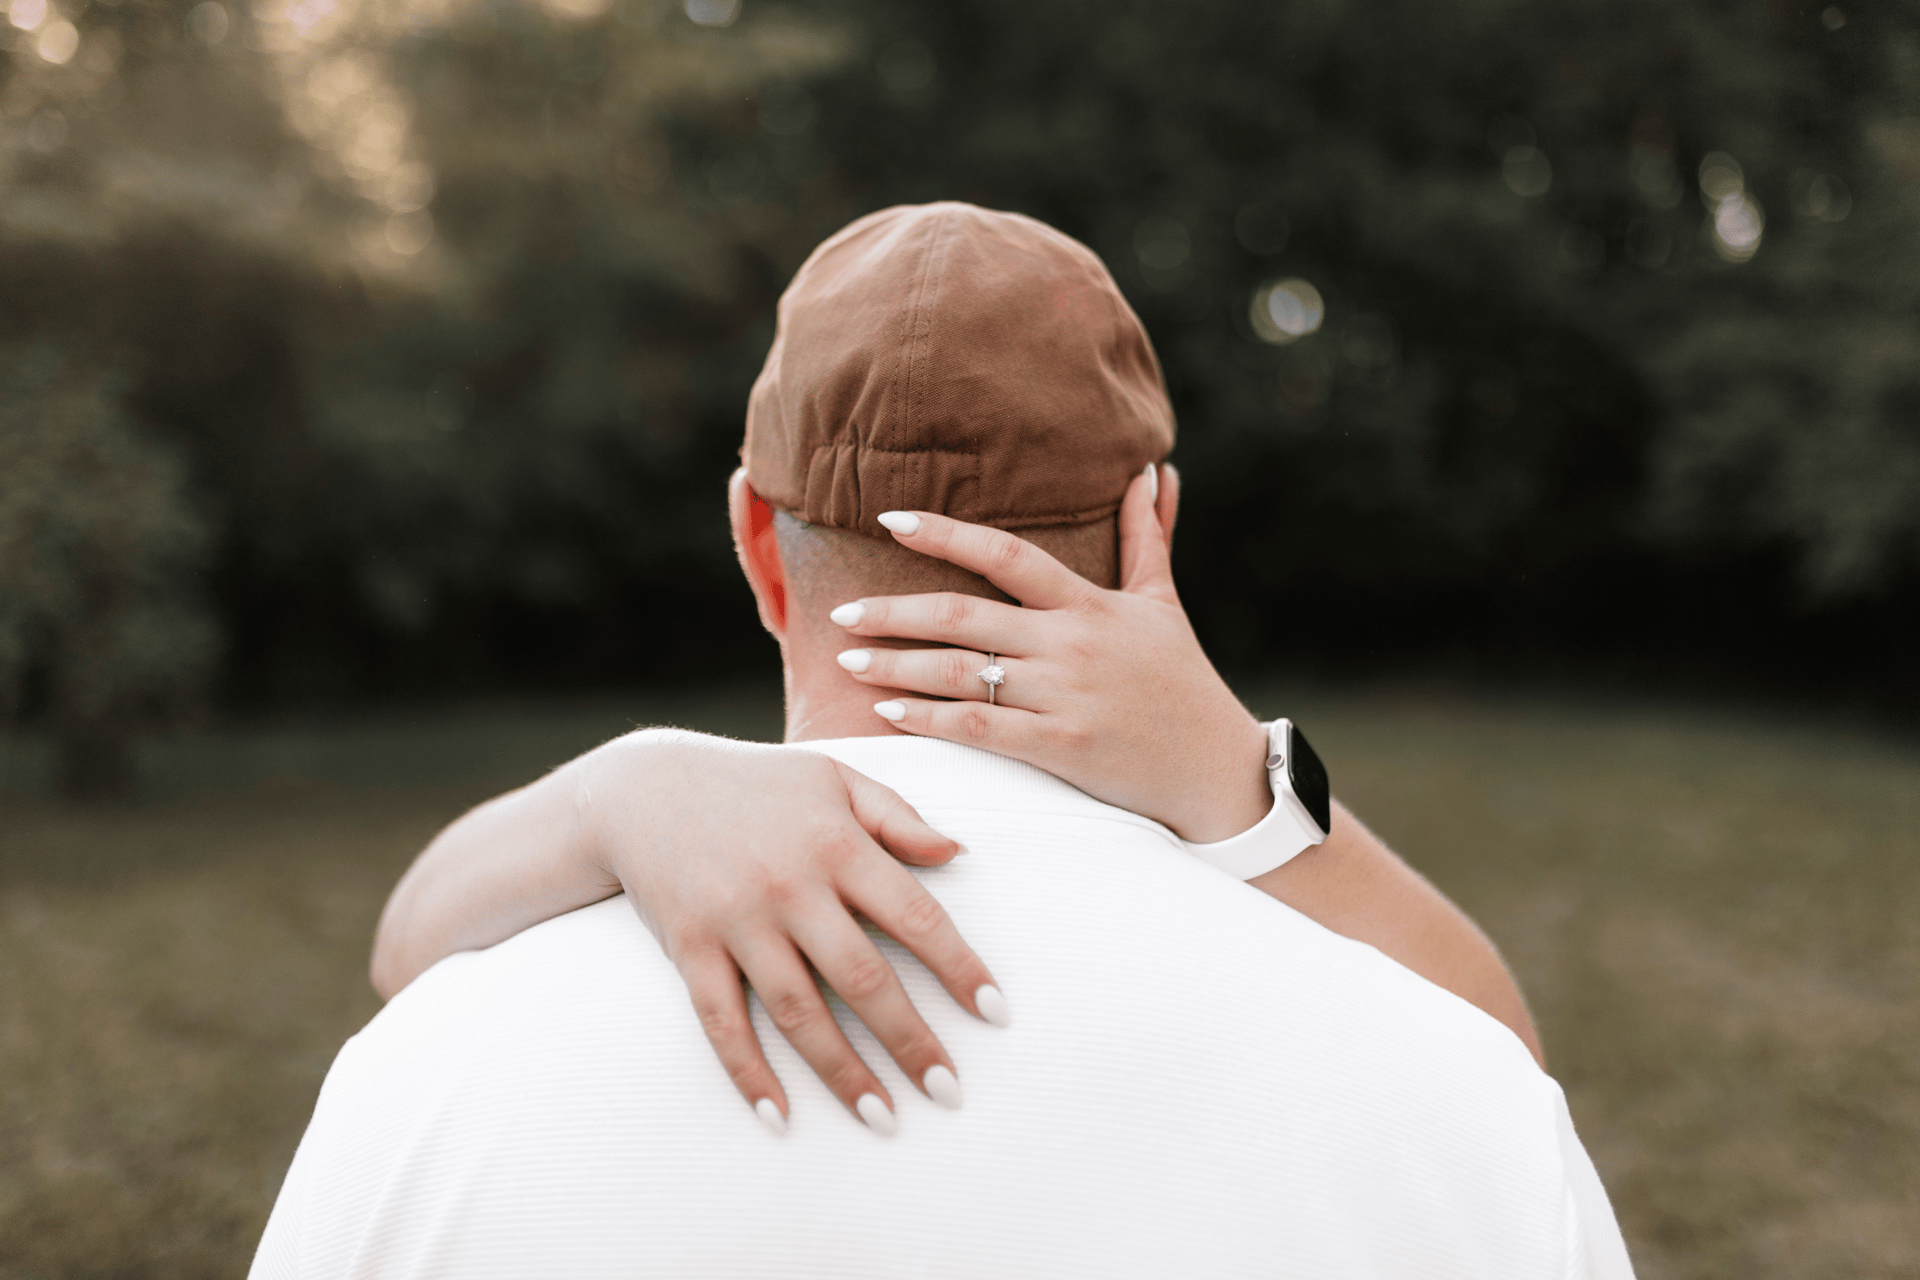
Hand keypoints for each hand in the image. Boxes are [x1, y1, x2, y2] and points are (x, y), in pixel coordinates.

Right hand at [574, 732, 1007, 1131]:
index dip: (959, 966)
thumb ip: (898, 817)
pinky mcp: (689, 948)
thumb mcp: (834, 779)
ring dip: (842, 1071)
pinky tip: (780, 1116)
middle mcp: (790, 885)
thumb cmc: (757, 785)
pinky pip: (720, 1022)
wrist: (644, 788)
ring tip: (884, 1117)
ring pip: (797, 1011)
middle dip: (910, 1039)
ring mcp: (736, 920)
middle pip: (861, 976)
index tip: (995, 1012)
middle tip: (948, 1090)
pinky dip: (748, 1072)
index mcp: (837, 843)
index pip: (914, 914)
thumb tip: (959, 851)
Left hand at [828, 464, 1272, 843]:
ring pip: (961, 672)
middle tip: (840, 613)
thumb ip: (1147, 535)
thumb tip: (1152, 471)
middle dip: (893, 611)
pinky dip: (929, 720)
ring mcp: (1065, 696)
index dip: (946, 532)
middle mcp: (1071, 643)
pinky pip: (980, 728)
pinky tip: (888, 715)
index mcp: (1088, 603)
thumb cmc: (1182, 681)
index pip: (1006, 553)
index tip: (891, 519)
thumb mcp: (1164, 602)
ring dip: (895, 666)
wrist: (1217, 767)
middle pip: (964, 614)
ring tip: (848, 662)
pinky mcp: (1063, 747)